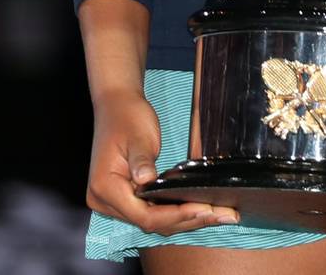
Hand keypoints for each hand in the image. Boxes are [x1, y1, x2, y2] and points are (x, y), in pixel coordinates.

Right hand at [86, 89, 238, 233]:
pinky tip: (197, 209)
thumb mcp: (139, 136)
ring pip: (153, 221)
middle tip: (221, 215)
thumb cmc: (127, 115)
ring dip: (184, 219)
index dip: (175, 215)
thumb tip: (148, 181)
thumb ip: (142, 160)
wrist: (116, 104)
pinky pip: (151, 212)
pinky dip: (173, 211)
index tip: (203, 208)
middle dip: (187, 220)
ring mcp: (113, 203)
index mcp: (105, 188)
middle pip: (150, 222)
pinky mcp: (124, 198)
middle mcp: (105, 201)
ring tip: (217, 215)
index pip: (144, 215)